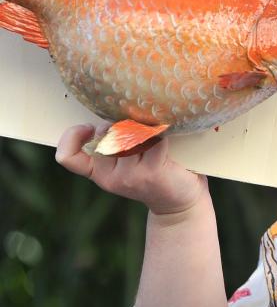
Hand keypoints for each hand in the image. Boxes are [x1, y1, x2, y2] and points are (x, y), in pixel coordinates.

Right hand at [55, 124, 208, 216]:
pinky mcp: (151, 172)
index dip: (71, 137)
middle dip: (121, 123)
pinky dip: (162, 136)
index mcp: (98, 172)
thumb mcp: (126, 159)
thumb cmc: (153, 170)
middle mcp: (109, 177)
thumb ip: (113, 141)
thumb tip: (111, 106)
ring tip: (153, 137)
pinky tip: (166, 143)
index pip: (67, 157)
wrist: (179, 200)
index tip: (89, 127)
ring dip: (144, 129)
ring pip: (129, 134)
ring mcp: (129, 176)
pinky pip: (154, 139)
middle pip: (105, 134)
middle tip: (139, 131)